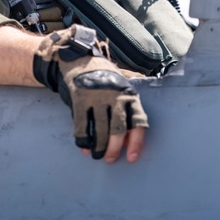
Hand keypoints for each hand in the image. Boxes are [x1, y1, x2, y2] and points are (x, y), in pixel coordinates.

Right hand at [33, 25, 148, 161]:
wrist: (81, 60)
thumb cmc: (105, 82)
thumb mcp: (120, 91)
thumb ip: (124, 113)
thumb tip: (125, 143)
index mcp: (130, 95)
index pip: (138, 121)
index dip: (136, 142)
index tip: (131, 158)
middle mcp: (116, 96)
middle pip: (118, 129)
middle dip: (114, 149)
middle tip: (110, 160)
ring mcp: (98, 97)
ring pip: (101, 130)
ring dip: (99, 148)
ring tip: (97, 155)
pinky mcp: (80, 98)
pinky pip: (82, 126)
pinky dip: (83, 140)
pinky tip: (84, 147)